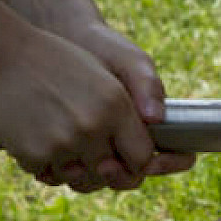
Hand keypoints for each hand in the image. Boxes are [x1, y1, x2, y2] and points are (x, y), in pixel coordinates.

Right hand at [0, 22, 192, 192]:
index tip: (124, 159)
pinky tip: (35, 135)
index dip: (135, 163)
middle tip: (86, 152)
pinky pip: (47, 174)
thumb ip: (128, 114)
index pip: (142, 157)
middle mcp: (93, 126)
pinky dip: (42, 161)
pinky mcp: (34, 154)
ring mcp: (63, 143)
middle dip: (101, 169)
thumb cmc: (56, 62)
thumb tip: (145, 156)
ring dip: (70, 167)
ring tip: (58, 138)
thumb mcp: (102, 76)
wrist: (2, 53)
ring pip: (77, 178)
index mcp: (116, 104)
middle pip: (110, 174)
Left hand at [37, 6, 196, 191]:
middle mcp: (122, 142)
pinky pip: (65, 174)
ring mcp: (93, 149)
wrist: (61, 39)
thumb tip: (156, 117)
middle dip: (121, 177)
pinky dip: (58, 174)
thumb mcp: (127, 60)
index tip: (150, 162)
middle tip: (105, 166)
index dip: (165, 164)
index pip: (170, 157)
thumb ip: (146, 84)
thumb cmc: (103, 48)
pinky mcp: (64, 150)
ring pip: (97, 181)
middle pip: (129, 178)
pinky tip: (50, 163)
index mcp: (147, 125)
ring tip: (74, 166)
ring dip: (88, 179)